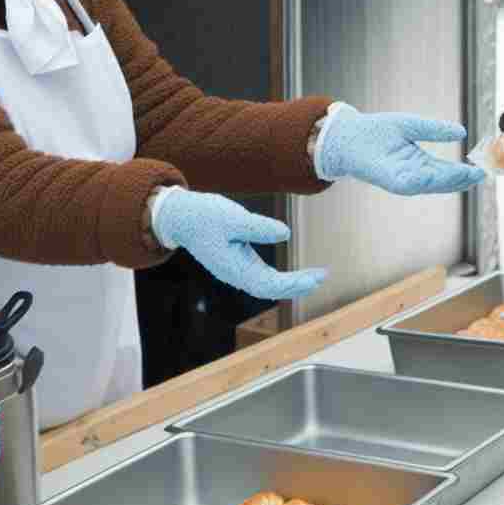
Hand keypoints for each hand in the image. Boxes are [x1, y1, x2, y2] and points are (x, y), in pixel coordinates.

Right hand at [151, 188, 325, 300]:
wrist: (181, 217)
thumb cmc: (203, 215)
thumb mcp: (231, 216)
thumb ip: (257, 227)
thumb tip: (285, 234)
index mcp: (232, 267)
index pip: (267, 285)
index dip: (292, 284)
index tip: (313, 278)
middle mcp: (235, 274)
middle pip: (271, 289)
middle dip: (298, 285)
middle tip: (322, 276)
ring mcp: (237, 270)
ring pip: (268, 285)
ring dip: (292, 283)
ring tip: (317, 276)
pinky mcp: (239, 263)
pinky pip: (264, 277)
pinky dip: (282, 278)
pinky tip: (298, 274)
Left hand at [315, 105, 485, 195]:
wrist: (347, 135)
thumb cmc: (377, 131)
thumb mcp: (411, 126)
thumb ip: (434, 130)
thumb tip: (461, 132)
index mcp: (419, 164)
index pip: (446, 171)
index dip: (463, 172)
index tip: (480, 170)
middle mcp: (412, 175)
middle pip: (441, 181)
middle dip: (460, 179)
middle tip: (479, 175)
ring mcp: (400, 179)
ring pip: (428, 183)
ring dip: (447, 180)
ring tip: (466, 175)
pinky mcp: (387, 179)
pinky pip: (408, 182)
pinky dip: (422, 179)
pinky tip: (435, 174)